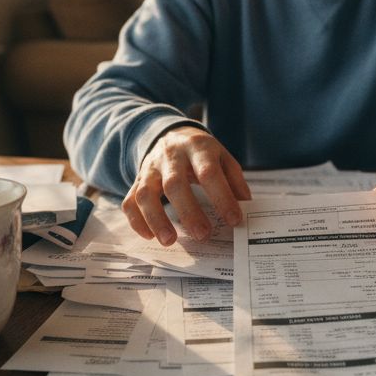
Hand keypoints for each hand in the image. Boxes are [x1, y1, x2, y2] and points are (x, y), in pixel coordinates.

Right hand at [123, 126, 249, 245]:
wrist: (171, 134)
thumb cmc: (201, 153)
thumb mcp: (223, 157)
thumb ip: (234, 180)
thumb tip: (245, 206)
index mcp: (198, 148)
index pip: (209, 173)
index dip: (221, 197)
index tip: (234, 220)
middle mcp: (170, 156)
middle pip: (174, 184)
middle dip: (188, 212)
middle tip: (203, 235)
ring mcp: (150, 168)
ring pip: (146, 194)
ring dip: (156, 219)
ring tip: (170, 241)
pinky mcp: (137, 180)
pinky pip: (130, 200)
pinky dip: (137, 220)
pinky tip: (149, 236)